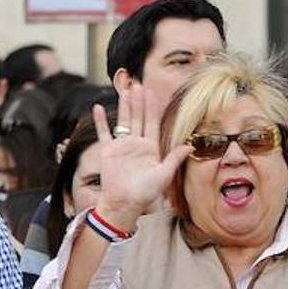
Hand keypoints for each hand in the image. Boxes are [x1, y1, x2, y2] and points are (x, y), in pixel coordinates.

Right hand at [92, 85, 192, 229]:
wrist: (124, 204)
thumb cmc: (145, 193)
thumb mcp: (164, 174)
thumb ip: (174, 158)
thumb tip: (190, 145)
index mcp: (150, 148)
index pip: (151, 122)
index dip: (152, 107)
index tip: (152, 92)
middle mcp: (136, 144)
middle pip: (138, 118)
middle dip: (138, 101)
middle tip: (138, 84)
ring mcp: (121, 147)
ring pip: (123, 121)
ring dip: (124, 106)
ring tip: (124, 90)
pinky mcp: (107, 152)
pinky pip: (103, 133)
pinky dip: (100, 121)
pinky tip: (97, 108)